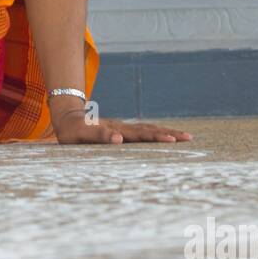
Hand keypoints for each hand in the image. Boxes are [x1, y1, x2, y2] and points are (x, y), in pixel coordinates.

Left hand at [51, 102, 191, 144]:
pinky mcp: (122, 131)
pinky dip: (157, 134)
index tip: (173, 140)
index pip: (141, 134)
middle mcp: (123, 128)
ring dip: (166, 132)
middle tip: (190, 138)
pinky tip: (165, 137)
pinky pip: (143, 132)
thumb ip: (99, 136)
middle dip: (170, 134)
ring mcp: (124, 129)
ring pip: (149, 129)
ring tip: (184, 136)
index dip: (157, 137)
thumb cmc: (73, 131)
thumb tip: (119, 139)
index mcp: (117, 130)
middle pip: (151, 129)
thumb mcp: (82, 135)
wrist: (68, 118)